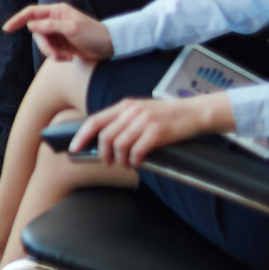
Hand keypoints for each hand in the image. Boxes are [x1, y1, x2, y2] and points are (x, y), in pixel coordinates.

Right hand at [4, 2, 112, 63]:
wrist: (110, 46)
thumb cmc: (94, 34)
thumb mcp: (72, 29)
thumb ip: (50, 26)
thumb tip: (30, 25)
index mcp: (57, 11)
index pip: (32, 12)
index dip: (18, 19)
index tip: (7, 29)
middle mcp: (55, 20)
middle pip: (36, 32)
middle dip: (44, 45)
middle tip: (55, 55)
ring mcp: (58, 32)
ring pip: (43, 43)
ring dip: (51, 53)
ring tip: (65, 58)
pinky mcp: (61, 44)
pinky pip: (51, 50)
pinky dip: (57, 56)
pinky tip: (69, 58)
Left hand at [72, 94, 231, 167]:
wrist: (194, 112)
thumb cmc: (166, 116)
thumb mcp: (141, 111)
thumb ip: (123, 121)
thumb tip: (102, 140)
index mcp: (125, 106)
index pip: (95, 120)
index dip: (82, 136)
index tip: (74, 148)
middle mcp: (132, 111)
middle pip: (105, 136)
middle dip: (102, 154)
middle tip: (107, 163)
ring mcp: (145, 121)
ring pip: (119, 145)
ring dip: (120, 160)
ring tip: (126, 164)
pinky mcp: (157, 132)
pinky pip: (136, 151)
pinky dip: (134, 160)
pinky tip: (138, 162)